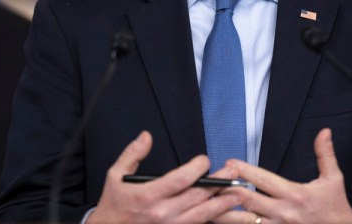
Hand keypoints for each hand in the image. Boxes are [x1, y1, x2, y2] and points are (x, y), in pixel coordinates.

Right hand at [88, 131, 243, 222]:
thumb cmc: (113, 206)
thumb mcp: (115, 175)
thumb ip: (132, 154)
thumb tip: (146, 136)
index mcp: (148, 196)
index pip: (180, 180)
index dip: (196, 168)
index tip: (204, 160)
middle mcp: (161, 213)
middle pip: (196, 197)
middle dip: (217, 183)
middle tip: (232, 172)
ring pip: (201, 215)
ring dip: (221, 205)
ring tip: (237, 195)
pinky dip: (211, 220)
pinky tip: (223, 214)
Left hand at [216, 129, 351, 223]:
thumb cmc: (335, 207)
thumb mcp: (333, 179)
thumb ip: (325, 154)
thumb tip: (324, 131)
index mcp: (294, 195)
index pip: (263, 180)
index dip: (244, 171)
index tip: (228, 162)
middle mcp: (282, 213)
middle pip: (247, 201)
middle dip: (226, 190)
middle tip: (208, 182)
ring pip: (244, 222)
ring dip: (224, 213)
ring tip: (205, 206)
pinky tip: (219, 221)